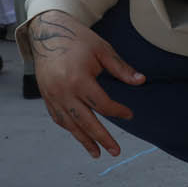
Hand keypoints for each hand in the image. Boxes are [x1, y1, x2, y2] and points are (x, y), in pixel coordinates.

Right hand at [27, 10, 144, 156]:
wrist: (46, 32)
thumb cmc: (77, 39)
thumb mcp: (102, 50)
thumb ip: (121, 68)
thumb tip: (141, 81)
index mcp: (78, 79)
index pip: (102, 104)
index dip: (118, 111)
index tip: (129, 114)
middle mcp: (63, 91)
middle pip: (86, 122)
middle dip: (102, 138)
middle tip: (115, 151)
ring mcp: (53, 96)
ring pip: (70, 124)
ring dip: (84, 140)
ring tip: (97, 153)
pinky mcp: (46, 97)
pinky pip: (59, 118)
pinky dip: (70, 128)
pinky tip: (80, 135)